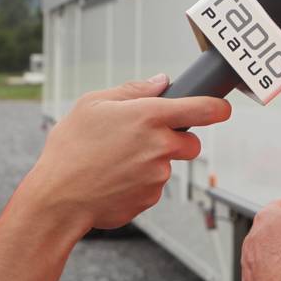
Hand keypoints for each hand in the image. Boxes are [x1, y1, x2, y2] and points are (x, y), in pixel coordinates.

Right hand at [29, 75, 230, 229]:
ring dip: (151, 162)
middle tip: (146, 140)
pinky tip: (113, 179)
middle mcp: (159, 146)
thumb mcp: (92, 104)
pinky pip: (153, 186)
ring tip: (115, 161)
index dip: (217, 107)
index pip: (201, 109)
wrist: (58, 198)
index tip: (223, 108)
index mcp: (149, 116)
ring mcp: (158, 175)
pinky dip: (139, 182)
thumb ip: (132, 90)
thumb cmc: (70, 148)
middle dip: (177, 141)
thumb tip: (161, 82)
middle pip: (192, 144)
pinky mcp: (151, 198)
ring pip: (167, 165)